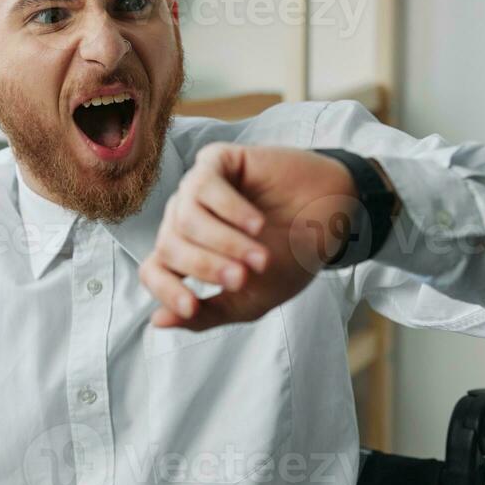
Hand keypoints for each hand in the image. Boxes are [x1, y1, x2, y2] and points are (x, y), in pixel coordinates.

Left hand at [138, 143, 365, 331]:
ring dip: (224, 242)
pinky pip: (204, 185)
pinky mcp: (216, 162)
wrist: (332, 221)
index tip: (193, 305)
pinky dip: (231, 210)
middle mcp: (183, 220)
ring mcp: (196, 189)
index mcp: (185, 254)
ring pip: (186, 219)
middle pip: (169, 246)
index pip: (152, 272)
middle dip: (207, 267)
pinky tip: (258, 224)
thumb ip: (207, 314)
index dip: (166, 291)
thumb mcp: (251, 300)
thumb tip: (157, 322)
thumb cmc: (289, 259)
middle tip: (245, 277)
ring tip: (260, 256)